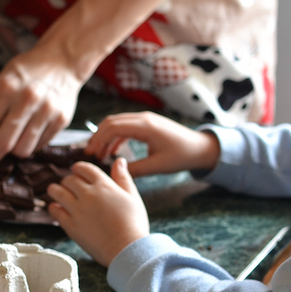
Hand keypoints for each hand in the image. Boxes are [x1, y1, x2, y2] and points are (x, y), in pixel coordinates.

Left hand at [0, 43, 80, 176]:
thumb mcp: (0, 83)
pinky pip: (38, 146)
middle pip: (3, 145)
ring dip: (12, 150)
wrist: (62, 60)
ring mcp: (47, 110)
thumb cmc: (26, 73)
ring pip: (22, 151)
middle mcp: (28, 99)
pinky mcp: (61, 120)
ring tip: (12, 136)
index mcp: (6, 88)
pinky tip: (29, 130)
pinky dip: (30, 144)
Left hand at [47, 157, 149, 266]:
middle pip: (69, 180)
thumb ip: (123, 177)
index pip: (84, 168)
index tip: (76, 171)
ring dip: (54, 190)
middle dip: (68, 181)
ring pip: (57, 192)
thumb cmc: (133, 224)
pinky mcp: (70, 225)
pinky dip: (53, 207)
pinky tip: (56, 208)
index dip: (78, 168)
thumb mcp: (132, 197)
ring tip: (55, 191)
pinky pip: (55, 211)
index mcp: (103, 185)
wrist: (126, 249)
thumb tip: (119, 161)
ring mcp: (77, 210)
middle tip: (68, 185)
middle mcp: (88, 194)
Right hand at [84, 112, 220, 176]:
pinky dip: (115, 137)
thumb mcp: (157, 166)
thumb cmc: (181, 156)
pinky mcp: (147, 124)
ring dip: (105, 136)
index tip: (89, 153)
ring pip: (117, 123)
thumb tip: (114, 173)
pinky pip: (126, 126)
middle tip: (89, 154)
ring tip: (98, 154)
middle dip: (97, 137)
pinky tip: (112, 151)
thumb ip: (134, 170)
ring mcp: (146, 119)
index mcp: (146, 126)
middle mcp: (144, 118)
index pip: (113, 127)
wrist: (200, 147)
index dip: (98, 139)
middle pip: (111, 122)